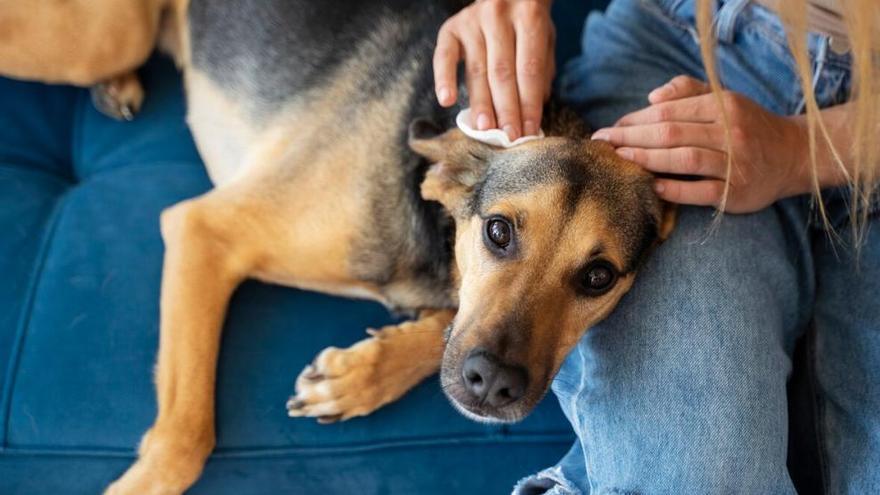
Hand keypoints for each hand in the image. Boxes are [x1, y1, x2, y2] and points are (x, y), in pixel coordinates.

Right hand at [434, 0, 554, 139]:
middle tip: (508, 137)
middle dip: (507, 109)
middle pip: (503, 72)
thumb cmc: (526, 21)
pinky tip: (446, 101)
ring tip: (485, 129)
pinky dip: (444, 79)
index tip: (529, 131)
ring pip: (477, 70)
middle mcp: (499, 15)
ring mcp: (472, 21)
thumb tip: (533, 111)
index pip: (529, 69)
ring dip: (481, 103)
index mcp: (530, 15)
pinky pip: (444, 57)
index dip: (529, 103)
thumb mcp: (544, 37)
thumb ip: (541, 69)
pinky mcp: (451, 28)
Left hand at [591, 75, 809, 212]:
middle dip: (631, 138)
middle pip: (671, 133)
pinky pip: (701, 191)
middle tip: (603, 144)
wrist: (794, 155)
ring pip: (684, 160)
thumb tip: (651, 98)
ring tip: (620, 160)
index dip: (635, 120)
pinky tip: (652, 186)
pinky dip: (675, 189)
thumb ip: (687, 91)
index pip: (669, 112)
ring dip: (647, 159)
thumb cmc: (747, 125)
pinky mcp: (737, 193)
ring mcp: (736, 164)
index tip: (611, 128)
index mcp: (723, 106)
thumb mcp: (724, 99)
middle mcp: (731, 132)